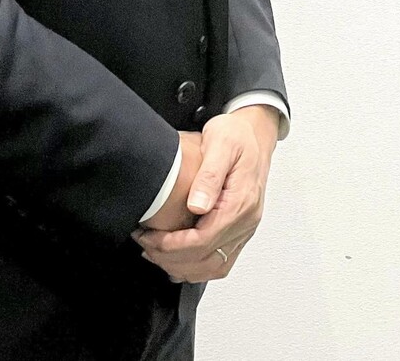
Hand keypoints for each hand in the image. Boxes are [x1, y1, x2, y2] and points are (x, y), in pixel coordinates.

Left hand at [133, 106, 278, 282]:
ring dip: (183, 267)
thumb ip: (209, 175)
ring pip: (215, 267)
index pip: (204, 240)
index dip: (172, 246)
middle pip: (207, 259)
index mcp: (241, 202)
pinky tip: (179, 261)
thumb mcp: (221, 143)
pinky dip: (198, 267)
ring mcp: (245, 227)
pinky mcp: (240, 229)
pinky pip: (221, 261)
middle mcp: (246, 220)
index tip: (149, 237)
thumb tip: (197, 206)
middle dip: (171, 259)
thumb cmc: (237, 135)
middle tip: (145, 245)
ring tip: (156, 254)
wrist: (254, 132)